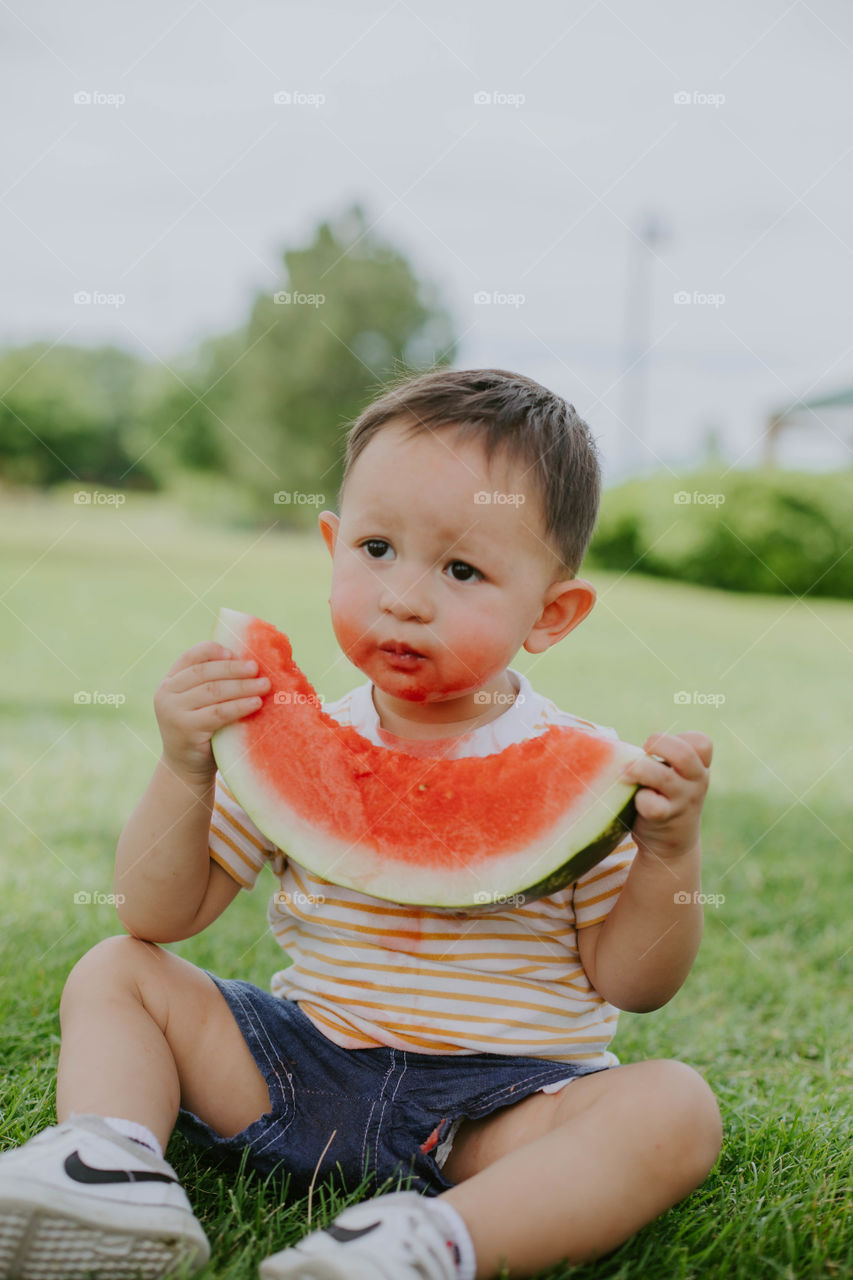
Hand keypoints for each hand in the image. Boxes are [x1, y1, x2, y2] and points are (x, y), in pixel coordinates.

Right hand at [154, 641, 270, 780]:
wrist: (187, 768)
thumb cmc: (202, 729)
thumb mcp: (200, 703)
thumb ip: (212, 682)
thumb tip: (248, 660)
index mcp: (170, 681)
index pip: (191, 656)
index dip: (213, 651)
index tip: (235, 652)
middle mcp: (166, 693)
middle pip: (205, 672)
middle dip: (234, 669)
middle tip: (257, 668)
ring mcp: (173, 711)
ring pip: (213, 691)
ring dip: (242, 686)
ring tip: (264, 685)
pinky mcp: (186, 729)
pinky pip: (219, 712)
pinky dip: (240, 706)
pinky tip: (256, 703)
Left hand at [620, 731, 711, 858]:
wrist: (671, 846)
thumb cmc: (665, 799)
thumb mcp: (675, 777)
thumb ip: (664, 757)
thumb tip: (616, 743)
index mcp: (699, 768)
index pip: (702, 743)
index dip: (679, 738)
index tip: (660, 749)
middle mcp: (696, 782)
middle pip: (685, 754)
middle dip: (657, 744)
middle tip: (643, 751)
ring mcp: (683, 801)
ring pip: (664, 777)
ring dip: (638, 769)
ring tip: (623, 773)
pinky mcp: (665, 818)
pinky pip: (652, 805)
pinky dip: (640, 799)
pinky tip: (635, 801)